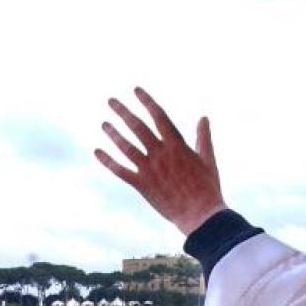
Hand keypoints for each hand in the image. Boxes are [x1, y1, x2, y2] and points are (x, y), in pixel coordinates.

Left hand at [95, 87, 224, 235]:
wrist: (200, 215)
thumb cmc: (207, 188)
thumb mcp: (208, 160)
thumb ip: (203, 137)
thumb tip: (203, 118)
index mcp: (177, 145)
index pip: (159, 116)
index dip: (147, 101)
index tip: (136, 90)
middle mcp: (160, 154)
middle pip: (138, 127)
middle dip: (123, 112)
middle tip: (111, 101)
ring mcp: (149, 169)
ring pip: (126, 147)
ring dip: (113, 133)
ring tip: (104, 123)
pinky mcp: (142, 185)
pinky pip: (121, 171)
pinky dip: (108, 161)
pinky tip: (97, 151)